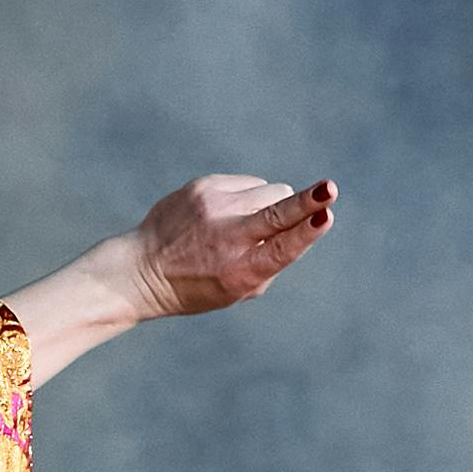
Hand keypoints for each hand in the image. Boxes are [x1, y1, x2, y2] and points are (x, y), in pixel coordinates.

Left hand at [2, 174, 339, 383]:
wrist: (143, 269)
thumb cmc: (201, 284)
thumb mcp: (240, 288)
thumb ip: (273, 261)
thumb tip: (305, 224)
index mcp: (239, 271)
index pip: (281, 247)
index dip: (307, 230)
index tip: (325, 215)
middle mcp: (226, 236)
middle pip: (277, 211)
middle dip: (308, 200)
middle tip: (329, 188)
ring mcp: (213, 206)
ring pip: (270, 191)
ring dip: (273, 205)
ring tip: (249, 224)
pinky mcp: (203, 186)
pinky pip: (249, 183)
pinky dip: (249, 197)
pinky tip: (228, 213)